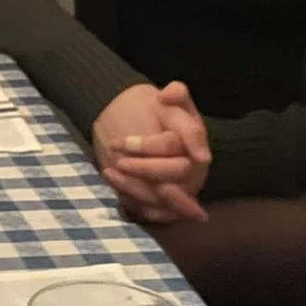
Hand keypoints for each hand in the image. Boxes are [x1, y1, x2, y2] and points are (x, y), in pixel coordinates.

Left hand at [93, 82, 209, 222]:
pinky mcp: (167, 204)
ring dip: (136, 188)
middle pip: (176, 173)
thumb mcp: (165, 100)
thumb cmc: (154, 113)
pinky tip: (117, 190)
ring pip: (167, 198)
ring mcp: (182, 189)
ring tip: (110, 172)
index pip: (176, 146)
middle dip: (146, 169)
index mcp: (194, 141)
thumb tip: (170, 94)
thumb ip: (175, 93)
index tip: (122, 142)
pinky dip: (136, 203)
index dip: (148, 146)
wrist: (140, 128)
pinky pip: (156, 212)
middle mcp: (194, 168)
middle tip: (119, 161)